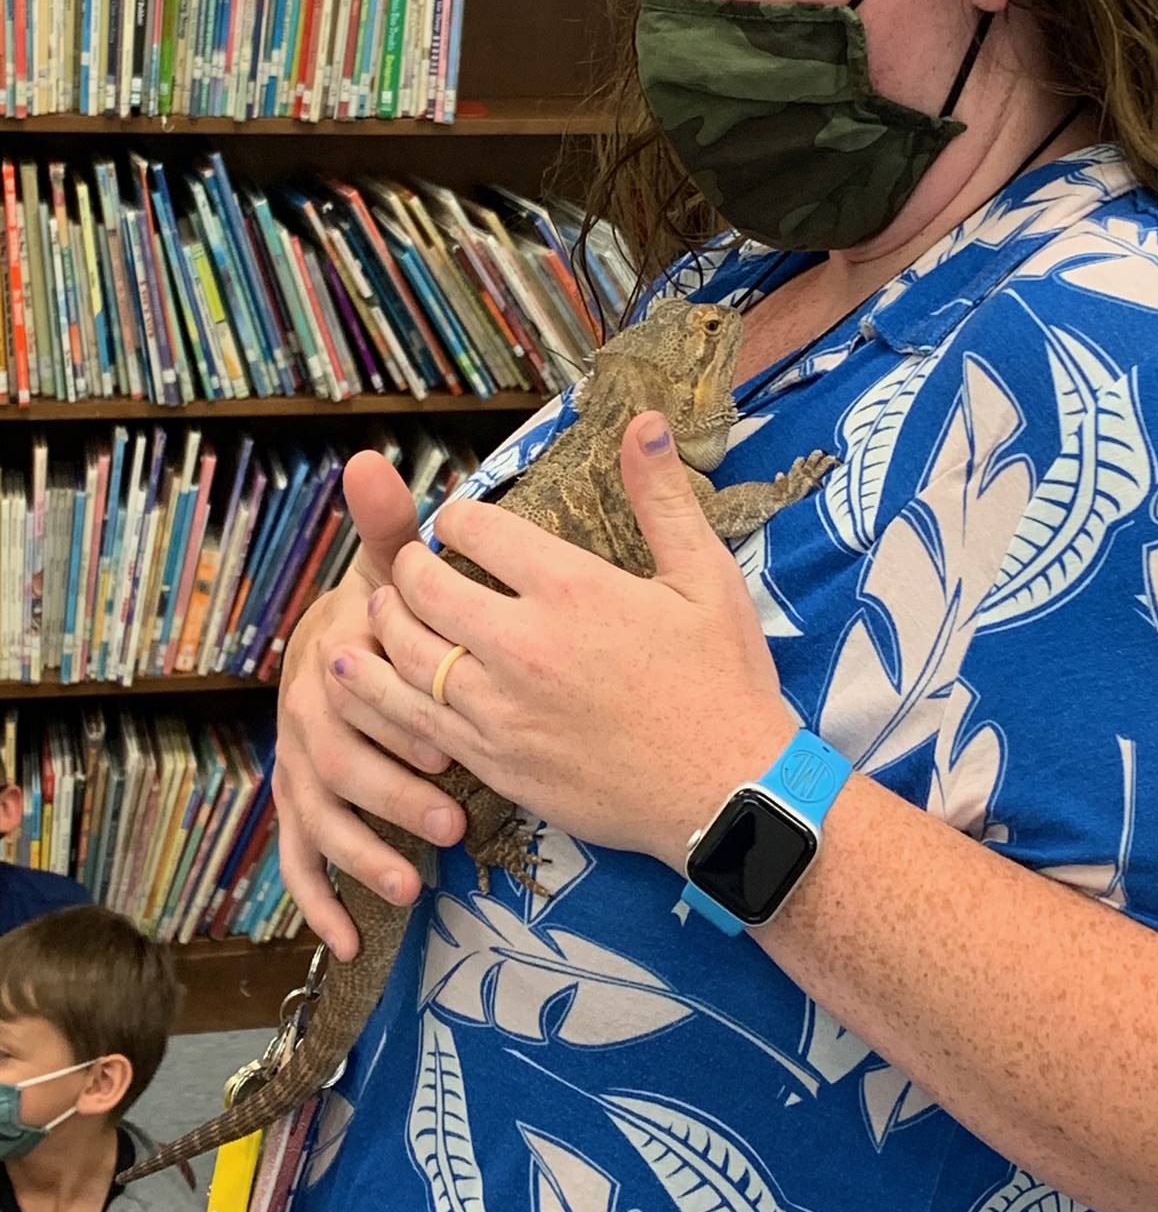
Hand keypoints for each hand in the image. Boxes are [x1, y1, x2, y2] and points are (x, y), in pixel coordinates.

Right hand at [274, 451, 467, 956]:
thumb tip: (373, 458)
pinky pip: (301, 862)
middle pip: (336, 758)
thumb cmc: (385, 611)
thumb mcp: (386, 568)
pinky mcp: (306, 810)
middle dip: (392, 789)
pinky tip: (354, 941)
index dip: (394, 715)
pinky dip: (322, 901)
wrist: (343, 646)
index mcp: (329, 655)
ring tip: (419, 874)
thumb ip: (388, 526)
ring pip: (321, 814)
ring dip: (365, 846)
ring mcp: (302, 766)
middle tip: (453, 813)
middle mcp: (305, 714)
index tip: (453, 744)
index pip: (349, 689)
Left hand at [330, 414, 799, 873]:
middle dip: (409, 566)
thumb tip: (646, 420)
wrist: (727, 792)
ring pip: (405, 654)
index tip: (458, 521)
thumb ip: (662, 497)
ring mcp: (501, 710)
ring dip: (385, 624)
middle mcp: (523, 644)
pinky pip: (413, 721)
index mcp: (571, 588)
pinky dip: (383, 693)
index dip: (456, 517)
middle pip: (423, 588)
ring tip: (385, 610)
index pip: (477, 529)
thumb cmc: (722, 680)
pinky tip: (376, 679)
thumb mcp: (705, 576)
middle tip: (413, 563)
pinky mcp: (494, 763)